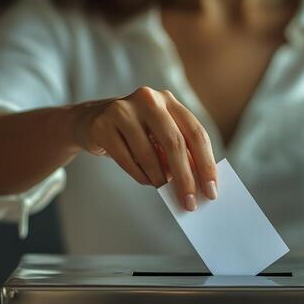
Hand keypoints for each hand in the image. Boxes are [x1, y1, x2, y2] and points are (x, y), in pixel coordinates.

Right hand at [72, 86, 217, 210]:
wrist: (91, 121)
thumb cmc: (136, 133)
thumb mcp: (160, 135)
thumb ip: (180, 152)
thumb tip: (199, 184)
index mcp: (169, 100)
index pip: (196, 133)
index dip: (206, 163)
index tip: (211, 191)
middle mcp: (148, 99)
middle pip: (174, 144)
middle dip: (185, 178)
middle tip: (190, 203)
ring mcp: (123, 110)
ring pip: (149, 154)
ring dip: (159, 178)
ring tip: (162, 187)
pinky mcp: (103, 125)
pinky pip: (127, 160)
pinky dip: (140, 176)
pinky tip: (145, 180)